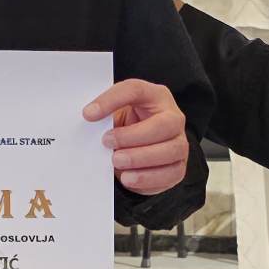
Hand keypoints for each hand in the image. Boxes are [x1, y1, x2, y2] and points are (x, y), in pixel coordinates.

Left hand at [85, 79, 187, 195]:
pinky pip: (171, 174)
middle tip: (108, 142)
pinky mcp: (179, 166)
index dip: (111, 100)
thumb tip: (89, 116)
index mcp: (155, 96)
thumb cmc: (127, 127)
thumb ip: (104, 113)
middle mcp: (173, 117)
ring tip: (116, 162)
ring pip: (172, 150)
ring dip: (141, 158)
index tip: (88, 114)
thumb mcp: (114, 114)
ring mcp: (180, 142)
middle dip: (133, 136)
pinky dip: (148, 178)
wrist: (138, 149)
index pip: (135, 90)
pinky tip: (128, 178)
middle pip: (163, 124)